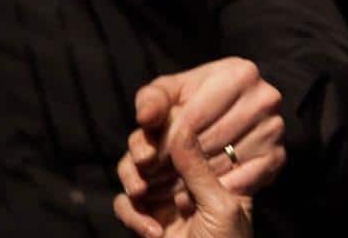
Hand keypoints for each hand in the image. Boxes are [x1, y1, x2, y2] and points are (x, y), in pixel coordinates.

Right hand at [113, 122, 253, 237]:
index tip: (156, 119)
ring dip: (133, 182)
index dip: (172, 126)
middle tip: (144, 158)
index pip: (189, 138)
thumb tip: (181, 126)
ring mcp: (164, 200)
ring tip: (142, 192)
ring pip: (135, 174)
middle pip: (155, 151)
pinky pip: (127, 205)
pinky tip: (153, 233)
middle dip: (145, 152)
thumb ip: (199, 168)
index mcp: (215, 171)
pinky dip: (133, 216)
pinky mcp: (146, 220)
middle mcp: (187, 181)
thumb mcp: (220, 206)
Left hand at [115, 58, 285, 232]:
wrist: (228, 114)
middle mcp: (265, 98)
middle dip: (178, 163)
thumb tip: (147, 118)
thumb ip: (150, 102)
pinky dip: (216, 188)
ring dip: (193, 181)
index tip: (149, 160)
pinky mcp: (279, 156)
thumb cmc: (193, 101)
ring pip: (223, 163)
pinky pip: (241, 181)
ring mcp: (275, 128)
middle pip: (210, 141)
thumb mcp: (168, 94)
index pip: (194, 118)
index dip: (167, 142)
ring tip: (171, 183)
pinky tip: (198, 189)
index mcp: (240, 73)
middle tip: (155, 178)